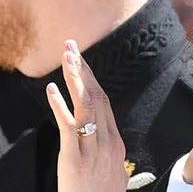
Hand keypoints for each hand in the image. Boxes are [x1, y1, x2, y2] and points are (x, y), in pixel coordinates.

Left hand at [46, 40, 127, 191]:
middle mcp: (107, 140)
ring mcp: (92, 148)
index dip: (92, 79)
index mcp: (115, 141)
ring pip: (86, 105)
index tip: (82, 62)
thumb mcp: (114, 171)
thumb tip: (106, 138)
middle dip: (83, 69)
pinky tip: (51, 90)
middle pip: (96, 96)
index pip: (105, 102)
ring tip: (66, 57)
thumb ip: (109, 151)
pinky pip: (67, 127)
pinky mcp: (74, 159)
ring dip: (75, 78)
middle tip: (72, 47)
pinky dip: (59, 106)